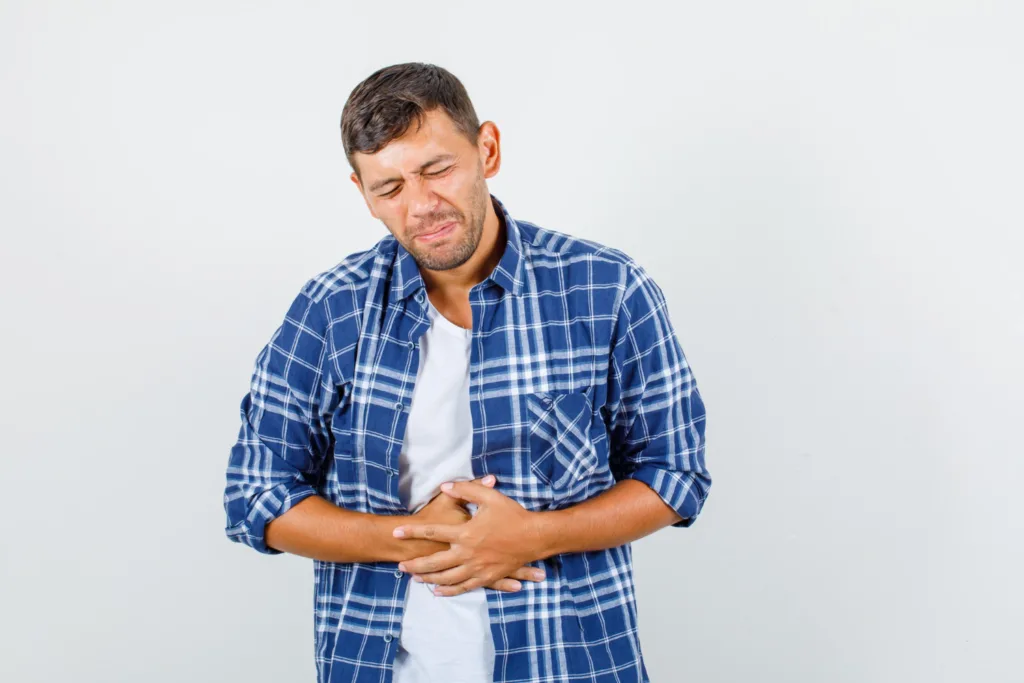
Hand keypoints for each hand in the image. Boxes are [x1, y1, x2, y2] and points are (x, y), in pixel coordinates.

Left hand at [394, 477, 544, 596]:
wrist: (534, 537)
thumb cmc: (512, 515)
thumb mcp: (490, 498)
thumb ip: (467, 490)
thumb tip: (446, 485)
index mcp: (466, 533)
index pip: (432, 532)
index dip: (412, 532)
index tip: (396, 533)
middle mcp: (468, 553)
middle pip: (434, 562)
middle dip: (415, 564)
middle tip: (401, 565)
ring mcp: (476, 568)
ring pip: (447, 578)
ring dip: (429, 579)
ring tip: (415, 578)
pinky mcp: (486, 577)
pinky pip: (463, 587)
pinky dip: (449, 591)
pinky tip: (438, 592)